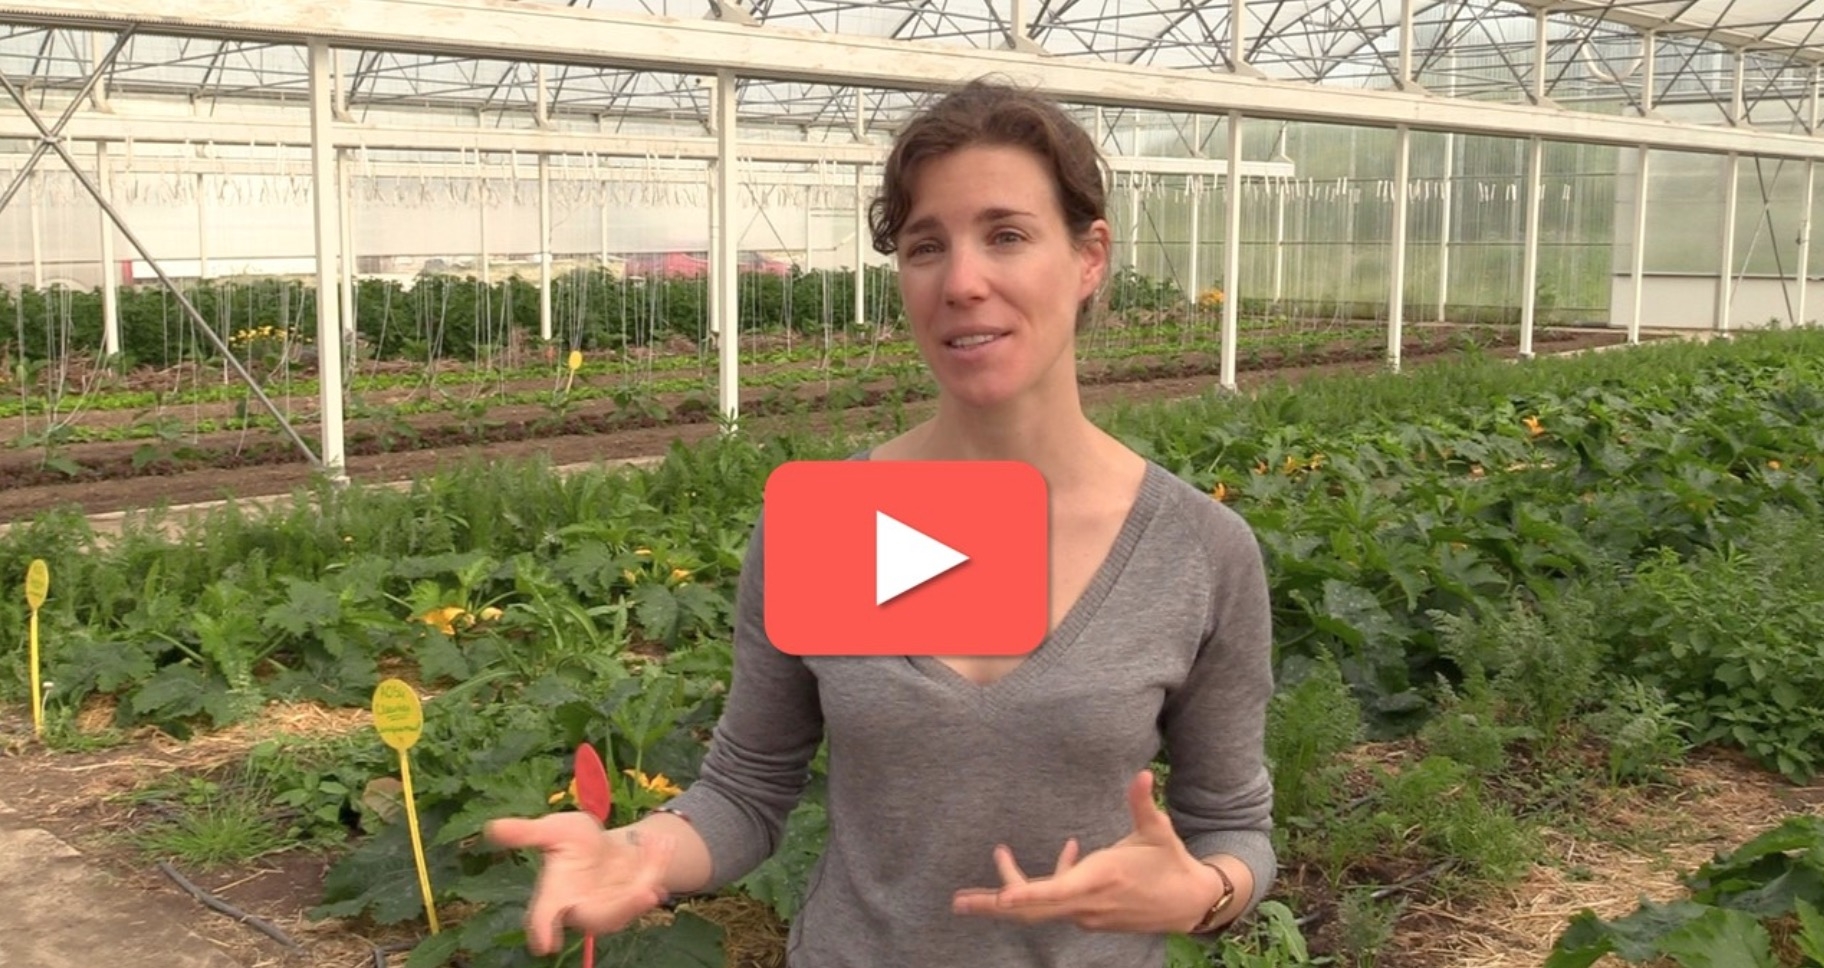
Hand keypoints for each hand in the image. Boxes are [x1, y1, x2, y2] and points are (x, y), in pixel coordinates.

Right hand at [485, 811, 677, 955]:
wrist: (606, 844)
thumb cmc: (573, 842)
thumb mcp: (553, 830)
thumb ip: (526, 833)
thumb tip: (491, 828)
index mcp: (555, 896)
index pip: (543, 918)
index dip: (543, 930)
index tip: (544, 944)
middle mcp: (583, 908)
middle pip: (598, 920)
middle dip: (620, 910)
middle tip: (641, 894)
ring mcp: (611, 906)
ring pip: (627, 909)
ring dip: (643, 893)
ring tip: (654, 875)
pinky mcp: (635, 898)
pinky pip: (649, 887)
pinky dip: (658, 865)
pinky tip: (663, 842)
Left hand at [951, 769, 1222, 933]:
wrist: (1190, 904)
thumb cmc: (1171, 864)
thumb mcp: (1159, 831)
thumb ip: (1143, 804)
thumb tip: (1141, 774)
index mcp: (1102, 878)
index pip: (1056, 891)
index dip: (1026, 892)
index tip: (1001, 897)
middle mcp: (1089, 902)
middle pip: (1033, 909)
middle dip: (994, 905)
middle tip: (960, 902)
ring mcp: (1088, 913)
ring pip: (1041, 907)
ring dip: (1016, 887)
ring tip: (998, 855)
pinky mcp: (1091, 916)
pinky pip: (1059, 902)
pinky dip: (1051, 882)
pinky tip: (1069, 851)